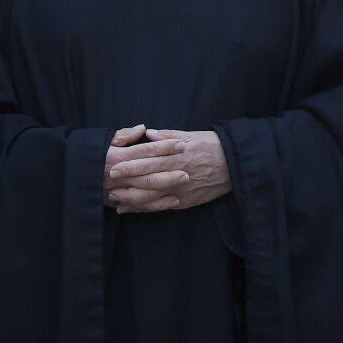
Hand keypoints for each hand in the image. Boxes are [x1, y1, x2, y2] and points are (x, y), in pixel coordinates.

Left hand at [104, 129, 231, 212]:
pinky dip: (145, 209)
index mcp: (176, 155)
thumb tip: (147, 133)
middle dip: (126, 183)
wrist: (234, 164)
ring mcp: (181, 190)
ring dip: (132, 198)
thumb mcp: (190, 136)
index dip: (130, 164)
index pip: (149, 160)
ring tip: (115, 199)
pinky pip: (161, 207)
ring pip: (152, 197)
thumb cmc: (210, 146)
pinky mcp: (185, 202)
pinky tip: (130, 209)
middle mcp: (177, 174)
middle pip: (147, 179)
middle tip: (108, 184)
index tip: (114, 166)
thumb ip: (166, 136)